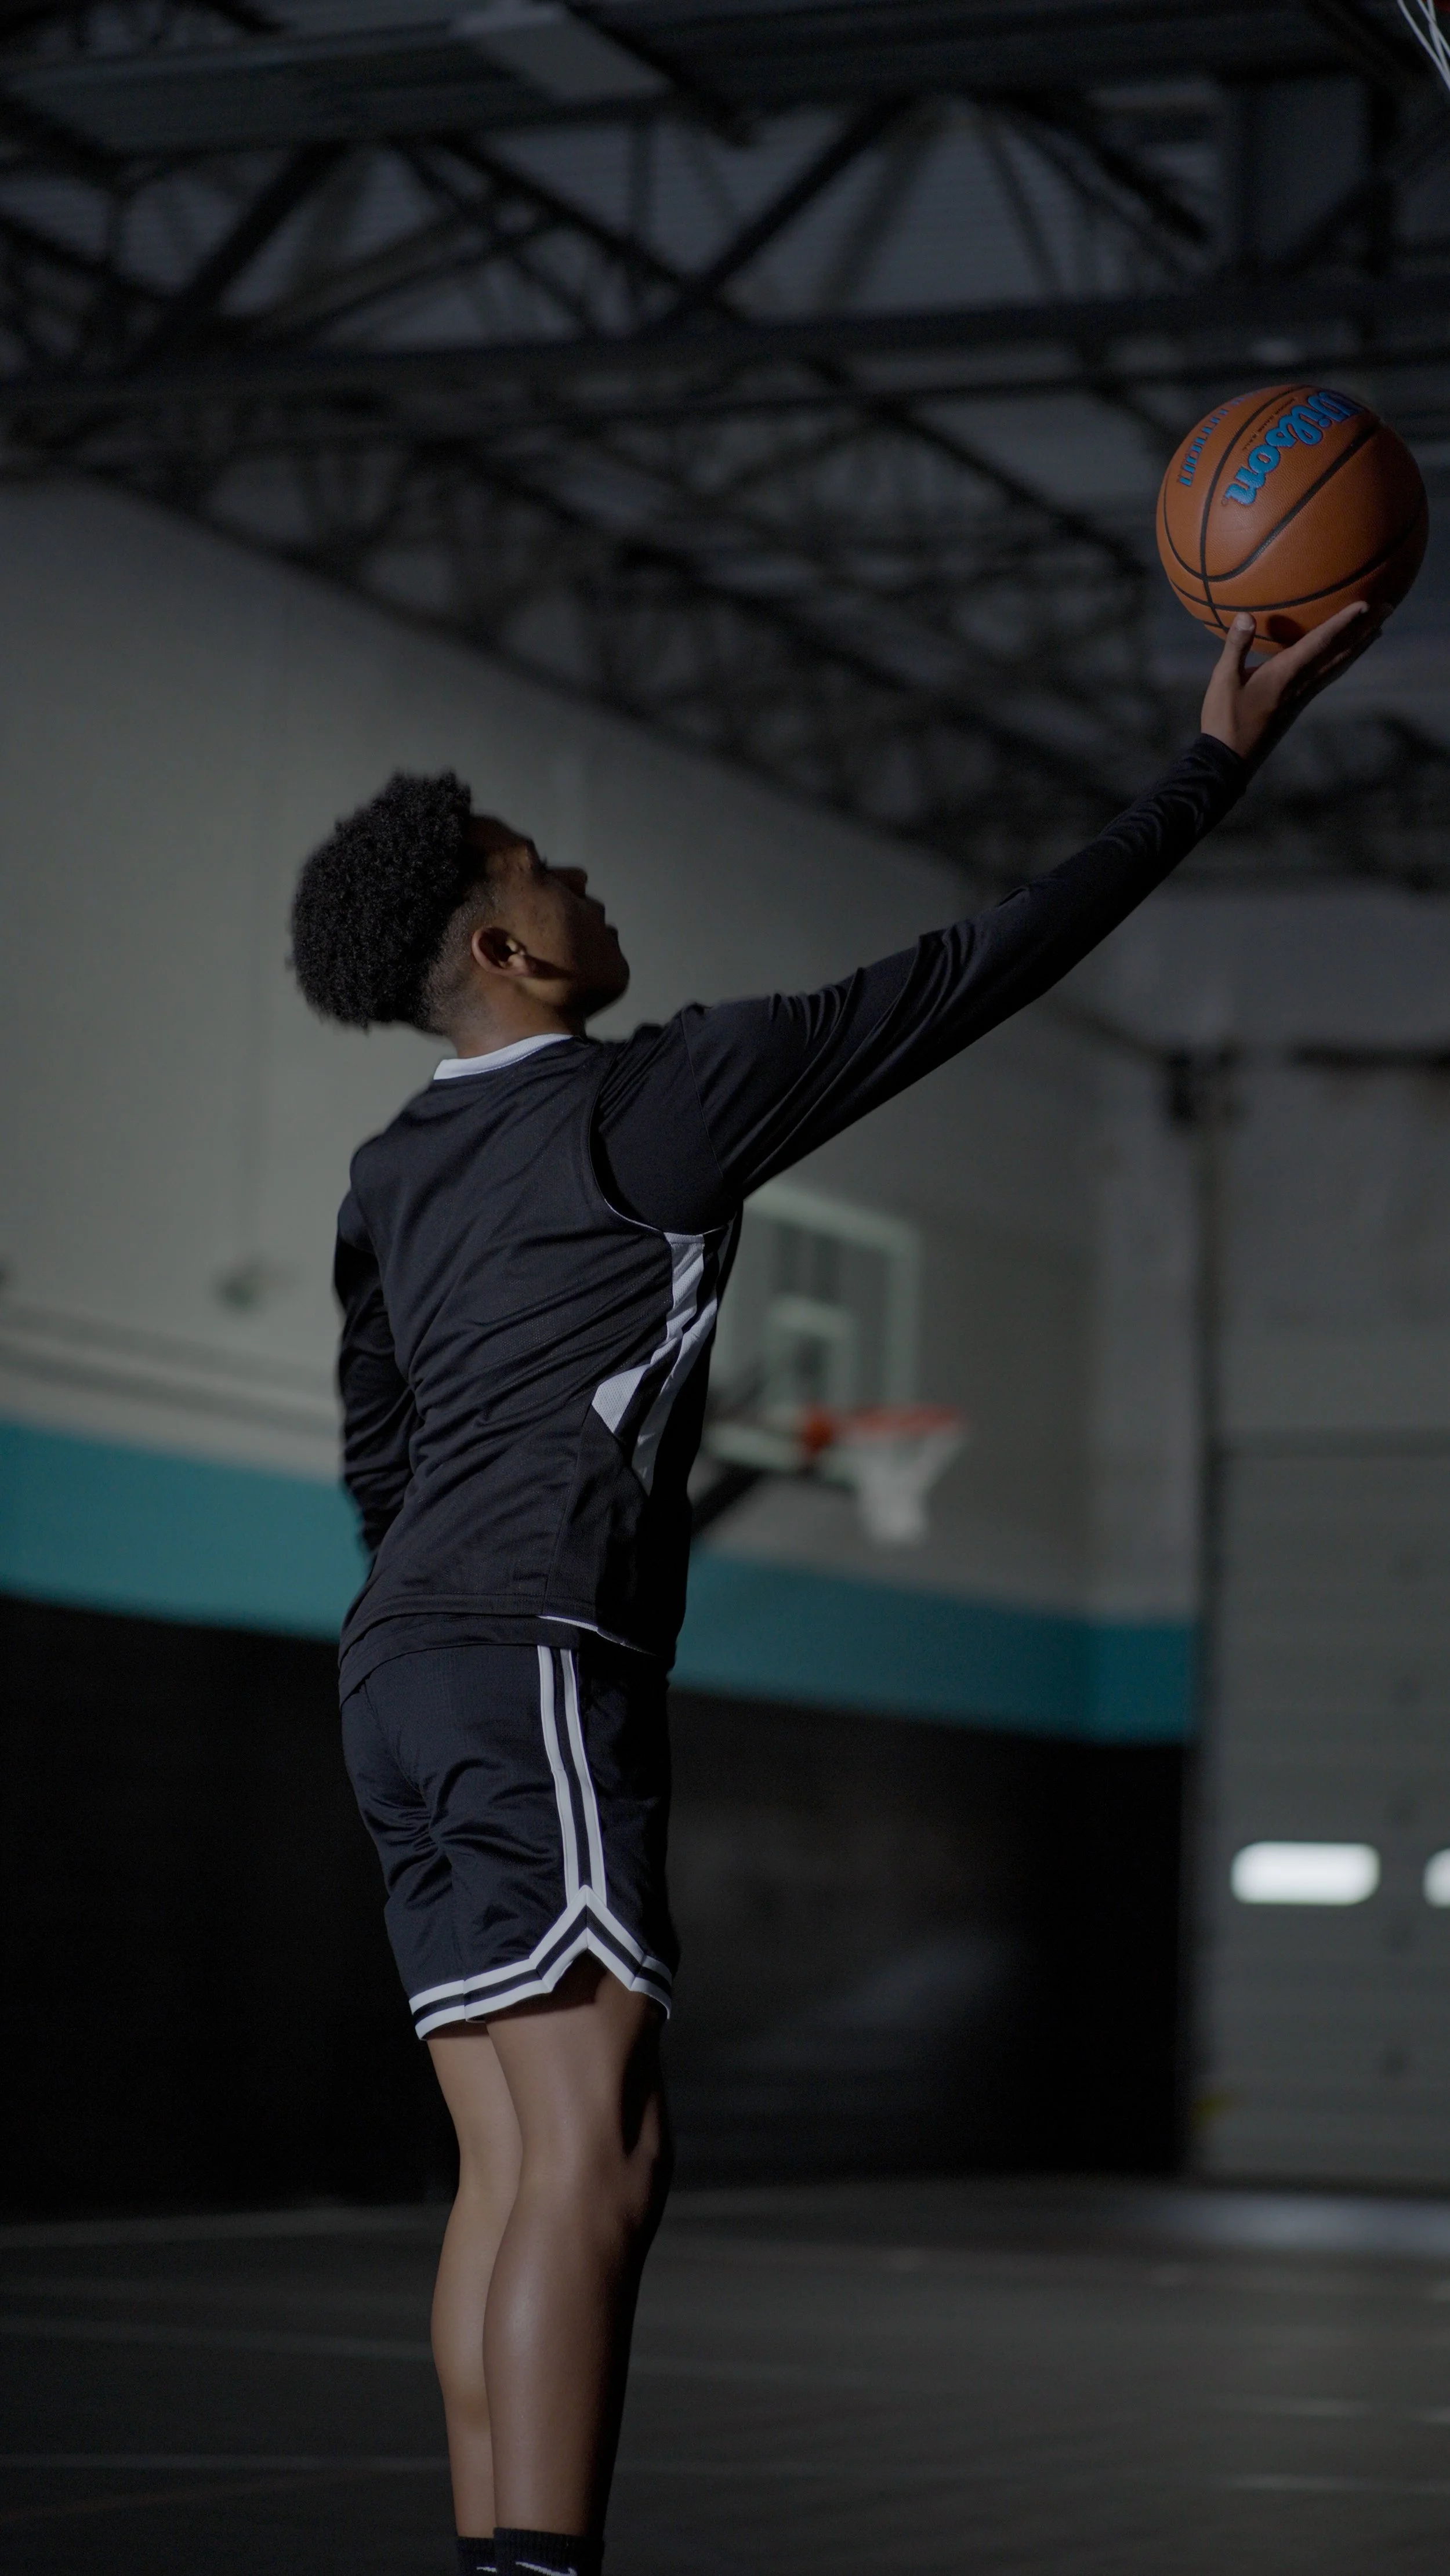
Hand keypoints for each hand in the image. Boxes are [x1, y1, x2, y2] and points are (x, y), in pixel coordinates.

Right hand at [1201, 601, 1385, 766]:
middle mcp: (1302, 683)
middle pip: (1340, 653)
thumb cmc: (1224, 719)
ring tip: (1379, 629)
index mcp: (1285, 674)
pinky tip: (1348, 657)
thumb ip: (1236, 646)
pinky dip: (1345, 661)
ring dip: (1360, 645)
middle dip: (1365, 629)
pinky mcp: (1299, 703)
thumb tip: (1246, 615)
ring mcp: (1303, 695)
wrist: (1230, 760)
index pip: (1320, 642)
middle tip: (1388, 608)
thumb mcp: (1223, 680)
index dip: (1343, 622)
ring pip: (1339, 665)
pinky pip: (1330, 676)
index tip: (1364, 604)